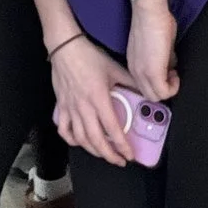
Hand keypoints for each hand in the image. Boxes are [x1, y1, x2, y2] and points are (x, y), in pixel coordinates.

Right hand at [49, 35, 135, 166]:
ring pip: (80, 139)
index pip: (112, 129)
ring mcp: (70, 108)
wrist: (65, 47)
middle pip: (96, 140)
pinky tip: (80, 142)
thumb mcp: (115, 68)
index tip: (129, 155)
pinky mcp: (61, 107)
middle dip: (109, 155)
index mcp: (99, 98)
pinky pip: (64, 129)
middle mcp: (84, 107)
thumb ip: (131, 82)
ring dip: (93, 150)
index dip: (122, 145)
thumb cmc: (89, 56)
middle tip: (119, 161)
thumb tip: (146, 93)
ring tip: (104, 154)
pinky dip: (72, 139)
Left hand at [124, 0, 177, 101]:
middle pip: (149, 94)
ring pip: (155, 96)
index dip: (159, 83)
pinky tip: (176, 74)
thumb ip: (162, 58)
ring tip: (174, 74)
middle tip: (173, 75)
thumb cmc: (154, 21)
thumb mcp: (157, 45)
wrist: (149, 11)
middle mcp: (135, 70)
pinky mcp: (153, 72)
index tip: (168, 75)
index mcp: (135, 63)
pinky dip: (173, 87)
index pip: (144, 86)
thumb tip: (170, 64)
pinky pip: (163, 92)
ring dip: (169, 88)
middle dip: (165, 88)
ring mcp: (142, 72)